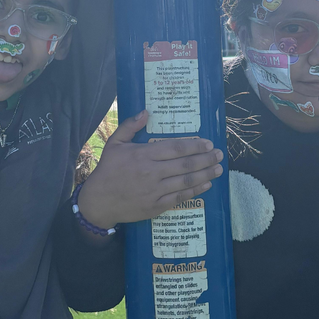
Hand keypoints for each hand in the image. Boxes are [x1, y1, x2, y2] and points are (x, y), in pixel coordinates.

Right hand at [77, 111, 223, 228]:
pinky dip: (194, 191)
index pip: (175, 148)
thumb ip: (130, 126)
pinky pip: (179, 198)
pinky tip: (205, 185)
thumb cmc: (107, 170)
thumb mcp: (115, 144)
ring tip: (218, 169)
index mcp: (143, 155)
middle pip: (185, 164)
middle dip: (206, 159)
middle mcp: (151, 172)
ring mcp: (154, 191)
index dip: (194, 145)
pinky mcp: (155, 207)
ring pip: (186, 181)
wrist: (98, 201)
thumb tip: (146, 111)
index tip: (208, 143)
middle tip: (219, 155)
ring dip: (205, 174)